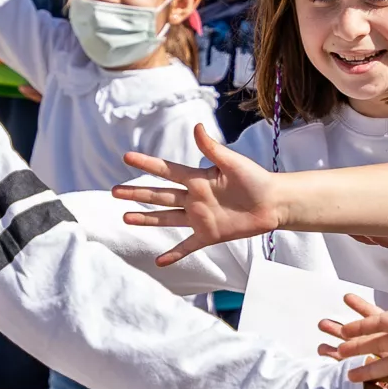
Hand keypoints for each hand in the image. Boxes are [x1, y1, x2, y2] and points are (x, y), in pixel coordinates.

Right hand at [114, 126, 288, 264]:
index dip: (146, 164)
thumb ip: (212, 148)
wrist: (273, 203)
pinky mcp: (209, 235)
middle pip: (159, 195)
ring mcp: (199, 217)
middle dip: (137, 193)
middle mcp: (193, 198)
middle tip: (114, 192)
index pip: (166, 170)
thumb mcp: (233, 162)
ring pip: (166, 218)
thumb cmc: (255, 179)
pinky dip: (174, 254)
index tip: (127, 158)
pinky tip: (159, 261)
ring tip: (125, 218)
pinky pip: (187, 246)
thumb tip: (196, 127)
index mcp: (197, 179)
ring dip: (146, 218)